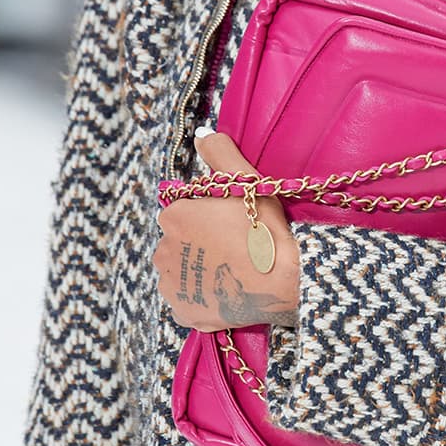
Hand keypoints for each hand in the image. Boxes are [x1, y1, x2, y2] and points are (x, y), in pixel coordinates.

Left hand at [153, 131, 299, 330]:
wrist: (283, 282)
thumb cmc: (265, 230)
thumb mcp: (247, 181)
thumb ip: (219, 152)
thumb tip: (202, 134)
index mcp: (174, 215)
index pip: (184, 210)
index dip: (208, 215)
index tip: (232, 223)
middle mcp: (162, 249)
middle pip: (180, 239)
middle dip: (200, 241)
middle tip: (235, 245)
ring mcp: (170, 284)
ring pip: (182, 268)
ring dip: (199, 267)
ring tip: (232, 268)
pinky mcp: (181, 311)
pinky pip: (186, 299)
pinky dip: (201, 296)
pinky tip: (225, 289)